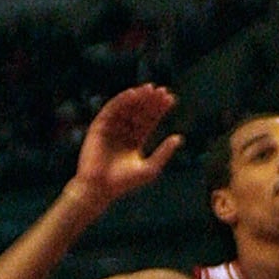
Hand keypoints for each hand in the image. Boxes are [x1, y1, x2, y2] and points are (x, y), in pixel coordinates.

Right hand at [67, 87, 182, 213]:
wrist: (100, 189)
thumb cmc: (124, 183)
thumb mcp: (150, 168)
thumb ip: (164, 152)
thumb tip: (179, 137)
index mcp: (135, 140)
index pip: (149, 121)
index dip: (159, 109)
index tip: (171, 99)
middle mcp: (123, 132)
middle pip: (140, 112)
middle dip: (151, 101)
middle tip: (163, 91)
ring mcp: (111, 129)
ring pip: (127, 108)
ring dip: (138, 97)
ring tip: (150, 89)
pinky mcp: (99, 127)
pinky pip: (110, 110)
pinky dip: (121, 100)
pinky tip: (133, 93)